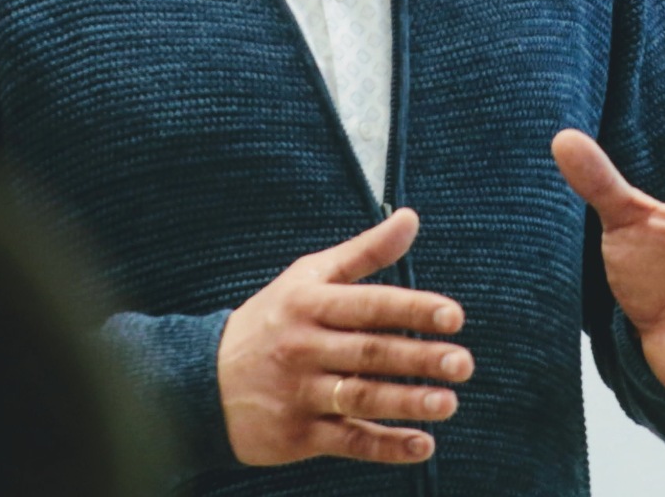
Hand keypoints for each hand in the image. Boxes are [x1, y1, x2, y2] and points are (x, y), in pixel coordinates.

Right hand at [217, 208, 474, 465]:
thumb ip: (365, 252)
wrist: (201, 381)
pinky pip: (347, 440)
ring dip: (406, 402)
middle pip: (368, 352)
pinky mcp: (297, 434)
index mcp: (310, 303)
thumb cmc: (272, 320)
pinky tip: (422, 445)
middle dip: (418, 357)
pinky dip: (385, 446)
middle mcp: (304, 346)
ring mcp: (299, 392)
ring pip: (359, 398)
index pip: (369, 304)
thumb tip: (411, 217)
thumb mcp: (309, 277)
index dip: (412, 309)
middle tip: (464, 362)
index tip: (454, 316)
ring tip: (448, 403)